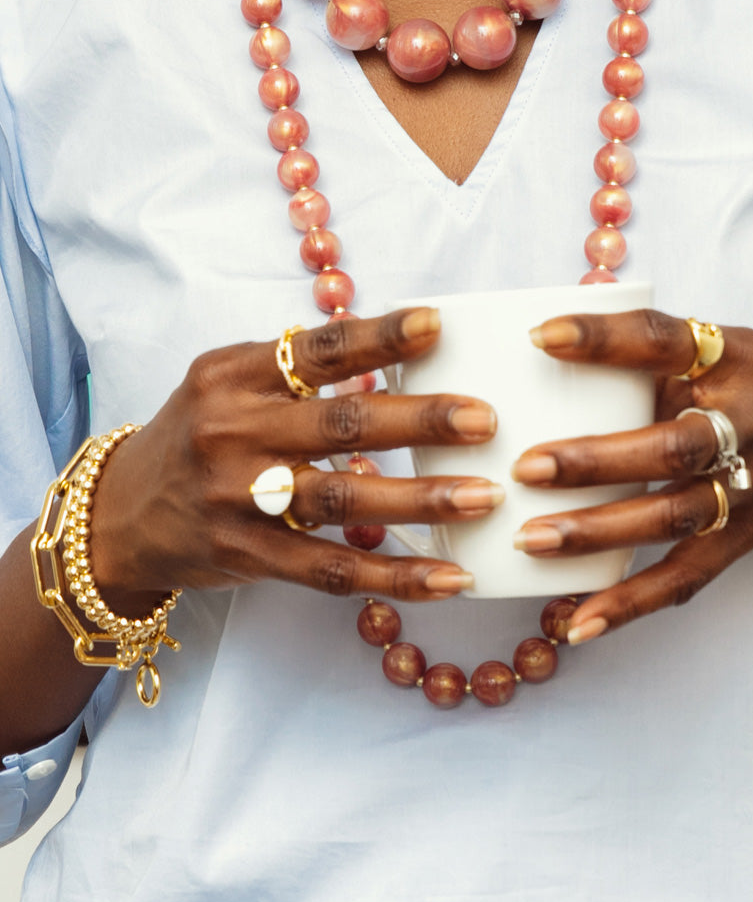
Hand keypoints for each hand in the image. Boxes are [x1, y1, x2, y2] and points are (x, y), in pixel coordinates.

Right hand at [89, 309, 501, 609]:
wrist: (119, 516)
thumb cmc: (196, 435)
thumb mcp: (226, 382)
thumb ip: (294, 369)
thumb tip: (389, 358)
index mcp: (234, 377)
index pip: (317, 350)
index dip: (379, 337)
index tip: (437, 324)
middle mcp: (234, 433)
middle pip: (341, 425)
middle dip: (420, 421)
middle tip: (483, 420)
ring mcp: (240, 501)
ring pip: (343, 500)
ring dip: (420, 500)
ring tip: (483, 496)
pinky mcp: (248, 558)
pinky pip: (331, 570)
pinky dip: (394, 575)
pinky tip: (448, 577)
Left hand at [511, 307, 752, 642]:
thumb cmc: (750, 380)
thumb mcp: (716, 345)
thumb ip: (645, 348)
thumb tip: (547, 332)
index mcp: (732, 357)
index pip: (664, 339)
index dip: (604, 339)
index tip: (539, 336)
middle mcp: (749, 421)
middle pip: (673, 446)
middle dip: (596, 461)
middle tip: (526, 468)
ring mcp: (752, 486)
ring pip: (673, 516)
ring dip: (598, 533)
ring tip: (531, 539)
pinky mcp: (746, 538)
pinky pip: (686, 577)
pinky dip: (631, 603)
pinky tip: (577, 621)